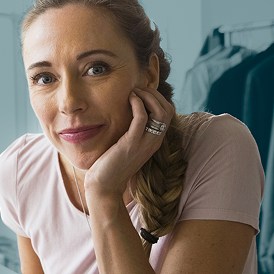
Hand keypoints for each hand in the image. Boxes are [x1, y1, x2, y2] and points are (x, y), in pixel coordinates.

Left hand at [82, 86, 173, 200]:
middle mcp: (154, 141)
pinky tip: (129, 99)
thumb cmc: (112, 163)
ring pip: (160, 112)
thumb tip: (130, 113)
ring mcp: (145, 143)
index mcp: (154, 140)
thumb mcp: (128, 144)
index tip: (142, 92)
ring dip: (148, 96)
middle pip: (168, 110)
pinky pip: (142, 118)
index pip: (168, 113)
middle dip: (155, 94)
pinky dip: (138, 104)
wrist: (104, 185)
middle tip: (138, 89)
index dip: (158, 98)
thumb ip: (133, 131)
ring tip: (135, 91)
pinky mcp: (131, 143)